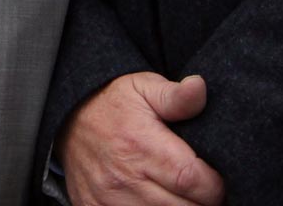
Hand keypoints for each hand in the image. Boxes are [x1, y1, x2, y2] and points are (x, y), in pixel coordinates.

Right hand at [58, 72, 224, 205]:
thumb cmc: (113, 104)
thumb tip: (200, 87)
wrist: (68, 119)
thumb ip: (175, 95)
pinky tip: (157, 201)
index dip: (214, 186)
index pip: (194, 180)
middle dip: (200, 202)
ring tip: (181, 195)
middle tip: (200, 190)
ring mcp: (108, 199)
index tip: (214, 178)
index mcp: (141, 145)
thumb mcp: (142, 88)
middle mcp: (124, 177)